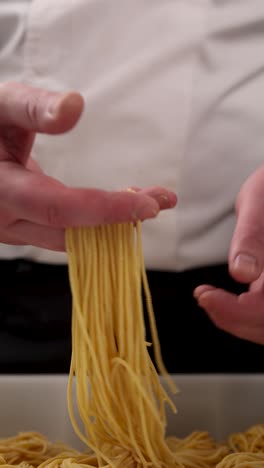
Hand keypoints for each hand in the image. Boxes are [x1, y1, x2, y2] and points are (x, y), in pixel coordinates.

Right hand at [0, 82, 176, 250]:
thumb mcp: (0, 105)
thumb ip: (32, 106)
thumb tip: (74, 107)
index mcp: (1, 190)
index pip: (60, 209)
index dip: (105, 210)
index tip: (148, 205)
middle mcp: (7, 221)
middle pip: (73, 232)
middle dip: (121, 220)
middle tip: (162, 199)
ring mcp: (14, 230)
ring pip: (71, 240)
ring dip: (113, 223)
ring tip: (149, 199)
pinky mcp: (23, 230)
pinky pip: (65, 234)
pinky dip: (96, 223)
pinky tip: (120, 205)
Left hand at [194, 167, 263, 343]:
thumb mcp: (258, 206)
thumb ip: (251, 239)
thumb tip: (242, 273)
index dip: (236, 312)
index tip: (204, 295)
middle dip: (234, 320)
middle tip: (203, 297)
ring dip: (237, 320)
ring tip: (208, 298)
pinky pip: (263, 314)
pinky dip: (242, 314)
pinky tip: (220, 299)